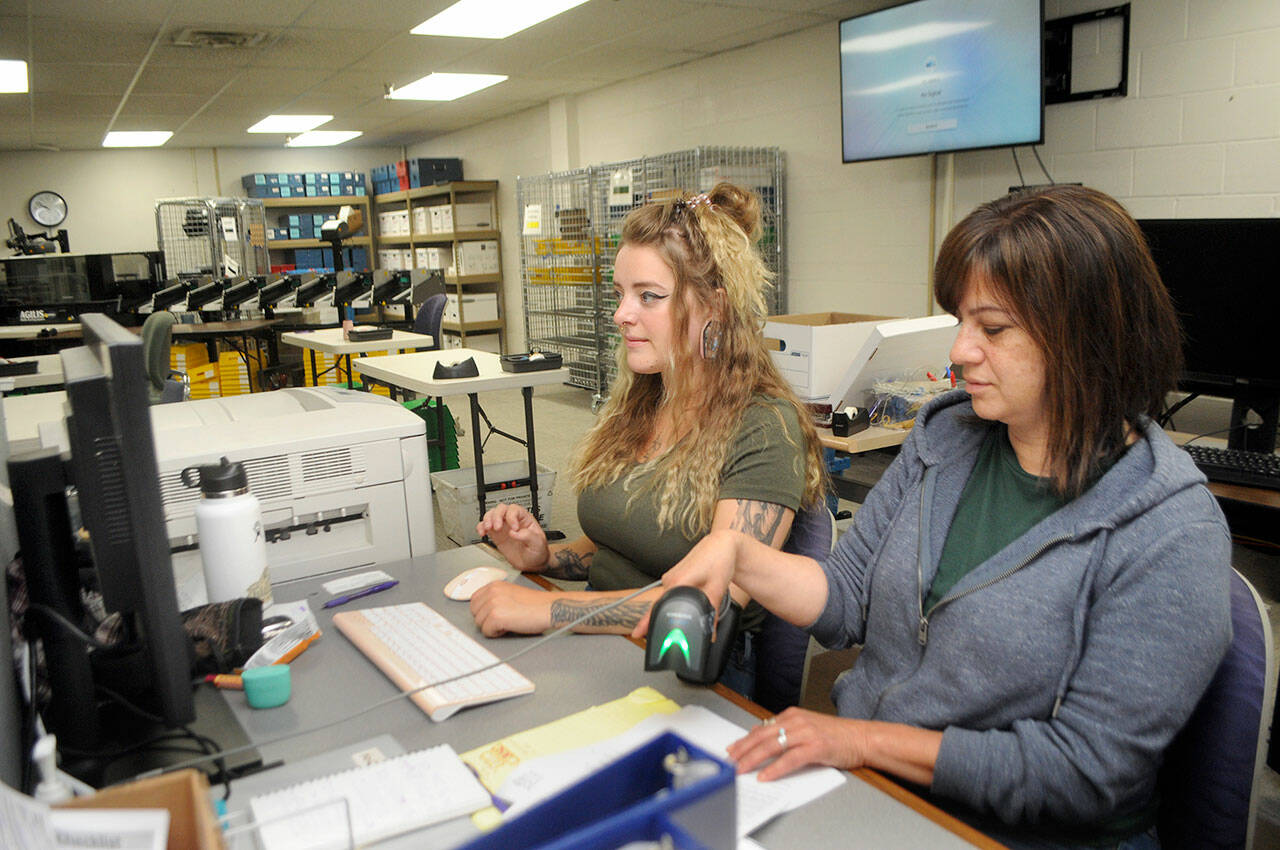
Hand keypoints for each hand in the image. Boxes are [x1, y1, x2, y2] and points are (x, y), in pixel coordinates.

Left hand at [469, 581, 553, 636]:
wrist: (549, 609)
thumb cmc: (536, 605)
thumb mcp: (512, 594)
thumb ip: (496, 597)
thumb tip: (483, 610)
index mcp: (495, 585)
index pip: (474, 600)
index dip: (483, 611)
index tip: (492, 615)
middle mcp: (492, 591)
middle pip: (474, 612)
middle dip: (486, 619)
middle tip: (503, 620)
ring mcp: (493, 603)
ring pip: (479, 623)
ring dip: (492, 627)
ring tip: (509, 623)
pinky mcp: (496, 616)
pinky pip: (486, 632)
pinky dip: (497, 634)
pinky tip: (510, 627)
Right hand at [476, 503, 548, 571]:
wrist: (531, 563)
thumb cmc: (537, 551)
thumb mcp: (538, 543)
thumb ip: (528, 536)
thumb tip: (515, 533)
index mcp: (525, 519)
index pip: (515, 510)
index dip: (512, 517)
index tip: (514, 528)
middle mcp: (512, 520)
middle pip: (501, 509)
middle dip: (497, 516)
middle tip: (497, 528)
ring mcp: (503, 527)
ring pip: (491, 514)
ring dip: (487, 519)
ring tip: (488, 528)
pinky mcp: (496, 535)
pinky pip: (485, 526)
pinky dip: (481, 527)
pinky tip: (483, 533)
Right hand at [631, 530, 738, 637]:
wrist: (721, 544)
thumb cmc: (719, 560)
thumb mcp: (717, 590)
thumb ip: (711, 614)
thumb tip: (710, 633)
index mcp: (677, 581)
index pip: (657, 607)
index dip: (645, 622)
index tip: (637, 633)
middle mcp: (669, 579)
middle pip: (658, 605)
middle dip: (655, 621)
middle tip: (657, 635)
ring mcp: (670, 576)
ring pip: (665, 599)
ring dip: (669, 611)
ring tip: (679, 621)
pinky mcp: (674, 576)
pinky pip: (669, 593)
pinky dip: (673, 601)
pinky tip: (683, 606)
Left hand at [729, 708, 867, 781]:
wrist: (863, 737)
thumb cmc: (837, 735)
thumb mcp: (806, 727)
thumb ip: (785, 730)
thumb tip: (761, 736)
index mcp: (792, 715)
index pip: (761, 728)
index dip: (743, 741)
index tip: (731, 751)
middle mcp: (796, 721)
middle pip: (762, 736)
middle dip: (742, 750)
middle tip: (729, 762)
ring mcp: (806, 733)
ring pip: (772, 746)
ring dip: (753, 759)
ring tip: (741, 769)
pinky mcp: (816, 746)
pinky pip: (790, 758)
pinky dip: (775, 768)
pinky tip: (766, 776)